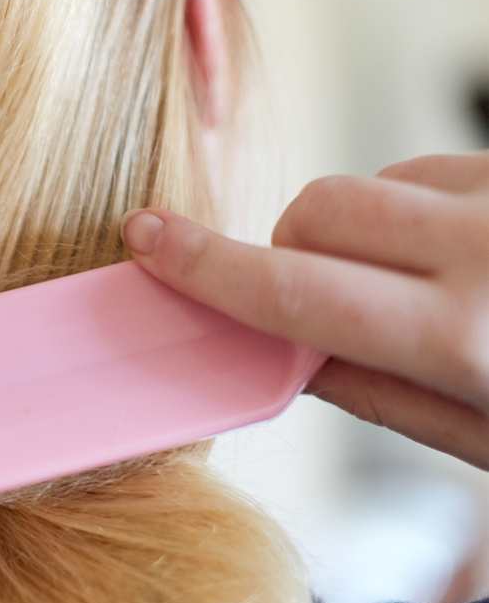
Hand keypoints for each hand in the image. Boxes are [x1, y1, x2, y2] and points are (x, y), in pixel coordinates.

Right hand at [122, 152, 488, 468]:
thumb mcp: (482, 435)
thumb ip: (378, 392)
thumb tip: (287, 352)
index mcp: (466, 338)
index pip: (291, 290)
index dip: (203, 266)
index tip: (148, 239)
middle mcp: (486, 248)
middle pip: (316, 212)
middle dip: (298, 252)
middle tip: (338, 303)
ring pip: (369, 183)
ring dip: (362, 230)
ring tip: (419, 281)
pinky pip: (428, 167)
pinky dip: (418, 207)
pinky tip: (459, 252)